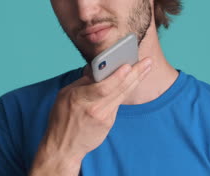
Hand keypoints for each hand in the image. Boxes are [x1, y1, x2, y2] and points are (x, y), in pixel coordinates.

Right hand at [29, 58, 151, 175]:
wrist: (63, 147)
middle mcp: (94, 108)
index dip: (117, 77)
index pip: (103, 87)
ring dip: (136, 79)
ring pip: (123, 94)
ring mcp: (103, 117)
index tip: (128, 65)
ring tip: (147, 67)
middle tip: (148, 61)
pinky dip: (127, 89)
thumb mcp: (65, 95)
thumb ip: (82, 82)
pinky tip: (136, 79)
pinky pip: (118, 103)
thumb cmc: (62, 118)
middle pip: (119, 89)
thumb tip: (97, 68)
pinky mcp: (109, 123)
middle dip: (135, 73)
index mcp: (79, 99)